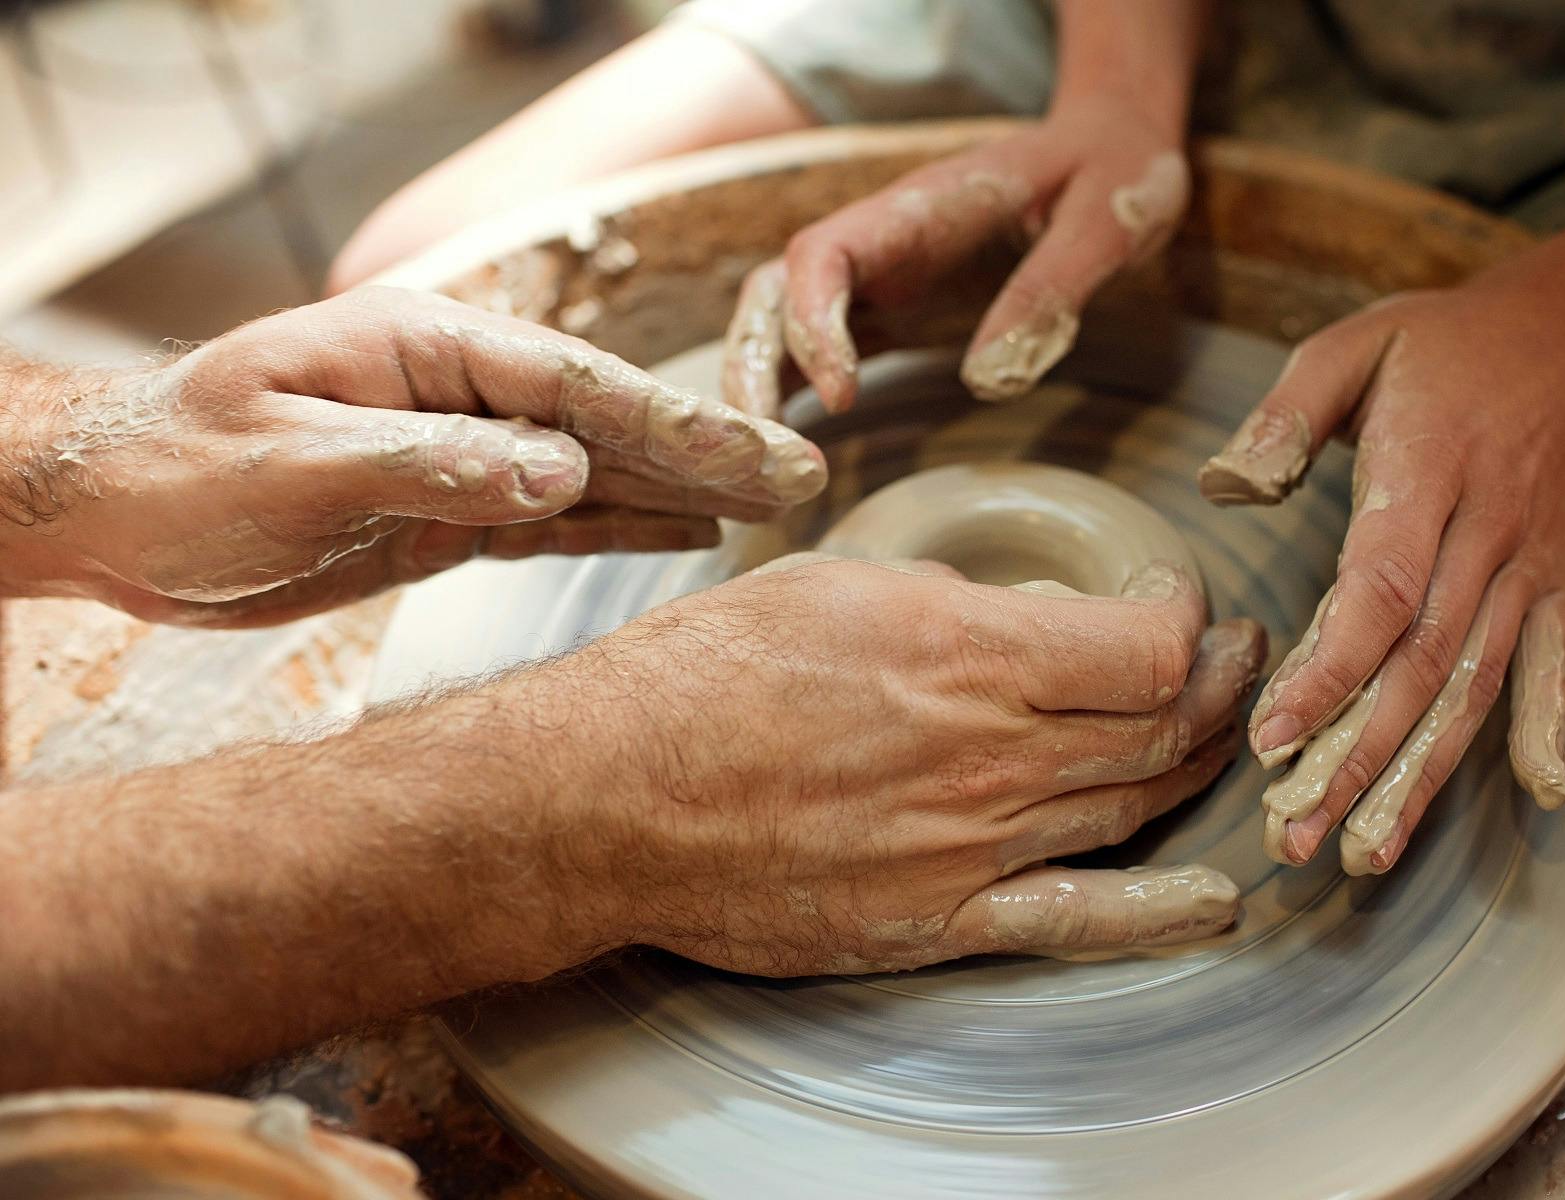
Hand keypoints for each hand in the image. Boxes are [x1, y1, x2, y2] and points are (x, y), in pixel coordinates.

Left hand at [1, 287, 824, 625]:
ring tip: (774, 504)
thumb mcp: (292, 462)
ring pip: (591, 472)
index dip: (670, 420)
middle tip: (804, 475)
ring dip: (681, 489)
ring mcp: (455, 453)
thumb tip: (558, 472)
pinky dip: (622, 524)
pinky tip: (688, 531)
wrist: (102, 514)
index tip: (753, 452)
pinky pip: (551, 518)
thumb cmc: (172, 467)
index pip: (571, 385)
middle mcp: (452, 392)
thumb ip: (430, 462)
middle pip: (604, 421)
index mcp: (421, 347)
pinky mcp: (445, 514)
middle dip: (705, 449)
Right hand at [553, 556, 1265, 973]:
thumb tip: (1010, 621)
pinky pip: (1071, 921)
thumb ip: (948, 605)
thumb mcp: (835, 584)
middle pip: (1159, 728)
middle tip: (1234, 662)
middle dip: (1217, 688)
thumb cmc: (703, 675)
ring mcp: (969, 848)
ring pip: (1129, 809)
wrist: (609, 794)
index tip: (1180, 610)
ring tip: (1221, 736)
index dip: (1186, 625)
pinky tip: (1213, 899)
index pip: (1147, 649)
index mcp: (971, 655)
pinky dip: (1155, 912)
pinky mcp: (934, 919)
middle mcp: (989, 755)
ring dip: (1196, 769)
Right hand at [718, 95, 1189, 417]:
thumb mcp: (1106, 223)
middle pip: (777, 292)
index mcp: (921, 206)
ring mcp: (881, 273)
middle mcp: (881, 238)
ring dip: (763, 387)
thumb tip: (989, 380)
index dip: (814, 325)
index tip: (841, 396)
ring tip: (765, 468)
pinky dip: (797, 393)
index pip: (824, 254)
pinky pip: (823, 348)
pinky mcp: (893, 305)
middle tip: (762, 451)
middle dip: (753, 367)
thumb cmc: (1114, 174)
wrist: (1113, 151)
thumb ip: (1050, 291)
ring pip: (785, 324)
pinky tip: (792, 448)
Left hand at [1199, 275, 1564, 873]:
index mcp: (1426, 476)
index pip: (1380, 595)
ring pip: (1472, 686)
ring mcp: (1525, 567)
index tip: (1271, 738)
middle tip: (1295, 837)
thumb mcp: (1350, 346)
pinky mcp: (1550, 582)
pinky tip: (1537, 796)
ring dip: (1419, 773)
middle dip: (1356, 761)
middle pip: (1420, 666)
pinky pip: (1547, 664)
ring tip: (1365, 850)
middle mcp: (1485, 536)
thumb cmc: (1440, 343)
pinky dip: (1543, 728)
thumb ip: (1286, 415)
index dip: (1328, 674)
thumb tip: (1226, 485)